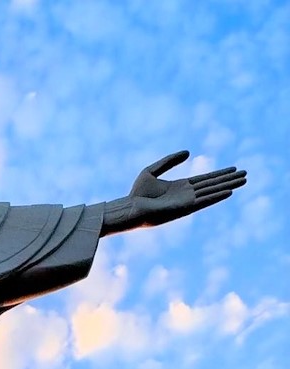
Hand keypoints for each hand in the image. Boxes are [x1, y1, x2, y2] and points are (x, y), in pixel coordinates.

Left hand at [106, 150, 245, 232]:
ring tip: (243, 181)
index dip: (219, 174)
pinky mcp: (184, 209)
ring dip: (228, 186)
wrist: (130, 208)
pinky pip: (204, 201)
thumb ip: (169, 161)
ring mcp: (186, 202)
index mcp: (180, 187)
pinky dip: (217, 196)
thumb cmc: (137, 193)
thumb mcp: (152, 170)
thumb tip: (189, 152)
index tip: (233, 169)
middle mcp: (186, 195)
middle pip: (212, 185)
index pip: (205, 179)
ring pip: (212, 192)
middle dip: (229, 180)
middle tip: (246, 174)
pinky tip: (229, 192)